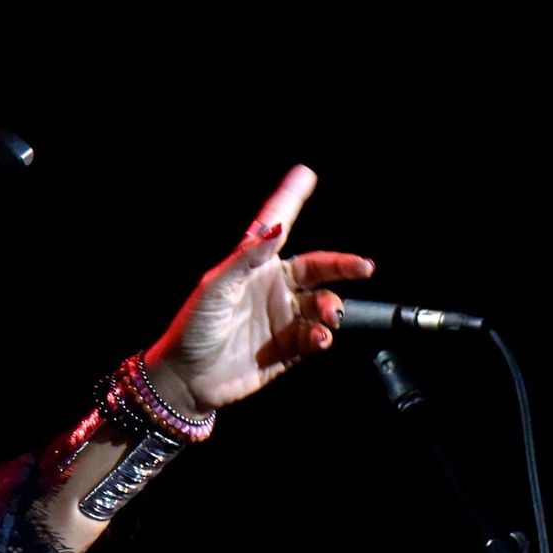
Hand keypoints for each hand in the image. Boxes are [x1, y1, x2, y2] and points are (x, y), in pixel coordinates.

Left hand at [144, 165, 374, 416]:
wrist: (188, 378)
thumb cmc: (193, 327)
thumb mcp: (215, 287)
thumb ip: (246, 258)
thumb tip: (277, 228)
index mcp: (252, 266)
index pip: (276, 227)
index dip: (290, 200)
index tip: (305, 174)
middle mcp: (272, 287)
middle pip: (317, 268)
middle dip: (343, 265)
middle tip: (364, 266)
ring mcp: (282, 317)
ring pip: (323, 303)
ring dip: (331, 307)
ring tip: (327, 315)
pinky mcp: (289, 348)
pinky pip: (317, 335)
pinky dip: (322, 335)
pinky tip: (318, 338)